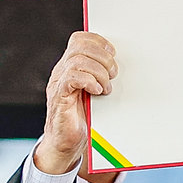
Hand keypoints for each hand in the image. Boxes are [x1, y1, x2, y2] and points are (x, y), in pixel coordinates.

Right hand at [35, 32, 118, 175]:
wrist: (67, 144)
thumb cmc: (84, 119)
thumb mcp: (97, 93)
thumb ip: (104, 77)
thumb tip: (123, 66)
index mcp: (71, 66)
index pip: (80, 39)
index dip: (99, 41)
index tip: (113, 54)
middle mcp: (62, 71)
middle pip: (80, 46)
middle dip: (103, 57)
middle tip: (113, 75)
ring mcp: (59, 83)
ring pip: (78, 60)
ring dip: (99, 72)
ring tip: (106, 88)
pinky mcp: (59, 97)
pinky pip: (71, 78)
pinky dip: (89, 81)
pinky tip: (97, 92)